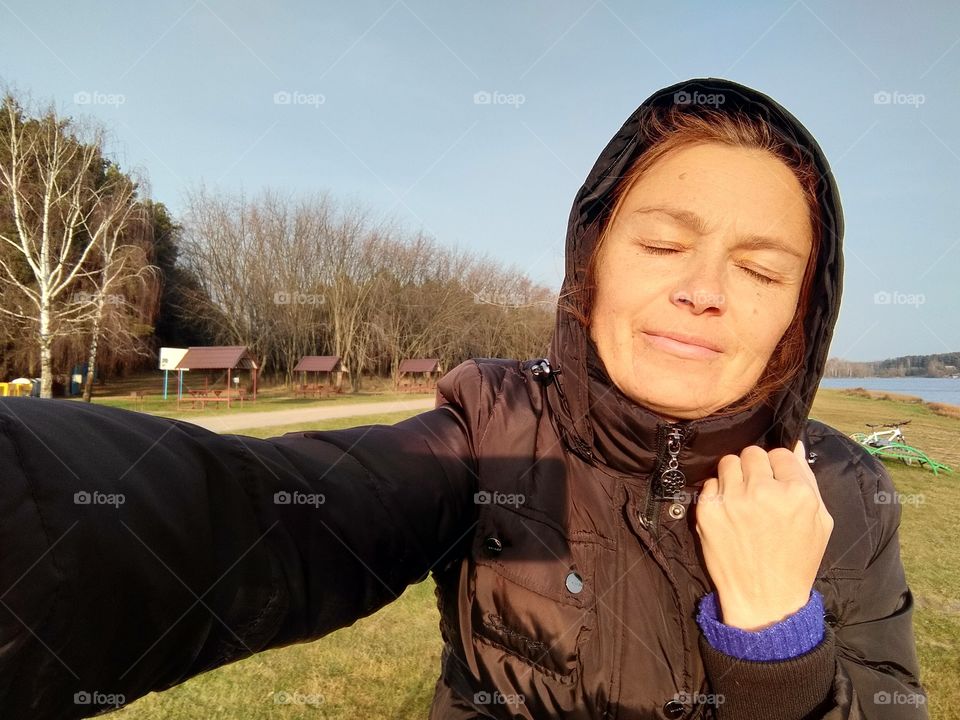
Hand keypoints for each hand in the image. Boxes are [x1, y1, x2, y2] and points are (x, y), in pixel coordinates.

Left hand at [695, 441, 833, 630]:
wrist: (765, 599)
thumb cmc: (797, 560)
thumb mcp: (820, 522)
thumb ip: (808, 480)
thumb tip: (794, 446)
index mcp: (797, 493)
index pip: (781, 453)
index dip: (779, 467)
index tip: (777, 481)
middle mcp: (763, 492)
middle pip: (752, 453)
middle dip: (756, 467)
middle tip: (758, 488)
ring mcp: (732, 500)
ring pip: (728, 462)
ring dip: (735, 475)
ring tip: (742, 497)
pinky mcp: (708, 511)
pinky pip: (710, 483)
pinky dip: (718, 493)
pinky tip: (728, 512)